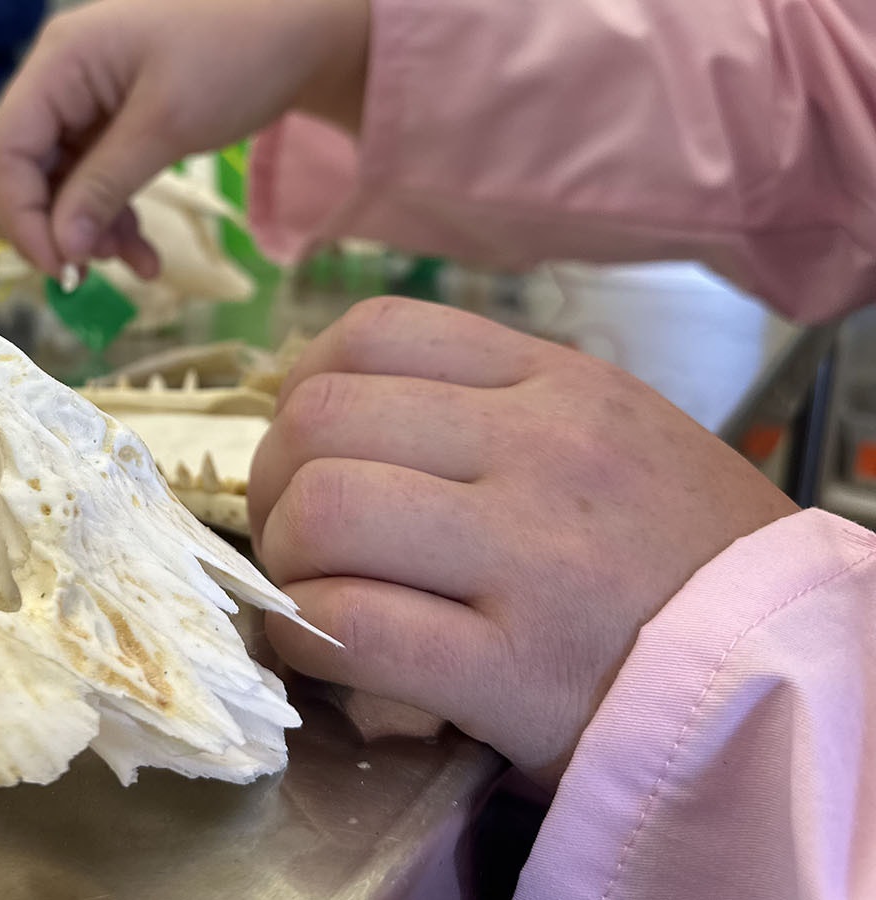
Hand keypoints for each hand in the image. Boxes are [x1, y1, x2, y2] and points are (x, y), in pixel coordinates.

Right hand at [0, 0, 369, 277]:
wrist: (301, 32)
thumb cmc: (236, 55)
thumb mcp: (167, 126)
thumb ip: (106, 187)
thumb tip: (62, 248)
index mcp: (62, 61)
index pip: (9, 148)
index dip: (21, 213)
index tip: (56, 266)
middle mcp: (65, 78)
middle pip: (32, 169)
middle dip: (62, 226)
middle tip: (93, 273)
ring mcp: (91, 101)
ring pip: (67, 183)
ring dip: (94, 231)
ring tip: (136, 262)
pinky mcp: (118, 123)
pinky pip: (100, 180)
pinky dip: (119, 218)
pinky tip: (146, 256)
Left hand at [248, 297, 798, 785]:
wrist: (790, 673)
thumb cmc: (683, 557)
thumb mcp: (610, 434)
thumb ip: (487, 408)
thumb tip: (338, 418)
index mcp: (554, 383)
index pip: (371, 333)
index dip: (304, 393)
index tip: (310, 452)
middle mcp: (539, 450)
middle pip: (320, 421)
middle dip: (273, 486)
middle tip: (297, 539)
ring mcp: (529, 556)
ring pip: (322, 513)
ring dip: (287, 565)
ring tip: (316, 596)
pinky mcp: (516, 668)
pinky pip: (352, 626)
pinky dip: (309, 643)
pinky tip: (329, 657)